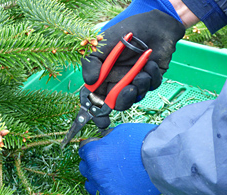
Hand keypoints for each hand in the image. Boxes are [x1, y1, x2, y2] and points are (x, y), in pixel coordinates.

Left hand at [78, 123, 159, 194]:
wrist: (162, 160)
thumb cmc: (143, 143)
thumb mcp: (120, 131)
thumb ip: (105, 138)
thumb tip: (101, 140)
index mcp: (93, 153)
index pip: (82, 150)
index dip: (91, 148)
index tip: (97, 149)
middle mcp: (94, 171)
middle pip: (85, 167)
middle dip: (92, 163)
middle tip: (106, 162)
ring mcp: (103, 187)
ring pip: (90, 184)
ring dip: (96, 179)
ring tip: (110, 176)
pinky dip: (106, 192)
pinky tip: (116, 186)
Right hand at [82, 3, 184, 128]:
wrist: (154, 24)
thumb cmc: (125, 32)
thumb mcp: (102, 45)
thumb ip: (92, 63)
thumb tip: (89, 82)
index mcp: (101, 76)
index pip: (93, 98)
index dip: (95, 111)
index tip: (100, 119)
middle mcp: (116, 82)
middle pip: (115, 103)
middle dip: (122, 101)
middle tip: (128, 91)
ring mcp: (133, 82)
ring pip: (134, 98)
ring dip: (139, 86)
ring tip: (141, 71)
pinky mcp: (150, 80)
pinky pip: (150, 87)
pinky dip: (151, 76)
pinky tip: (149, 63)